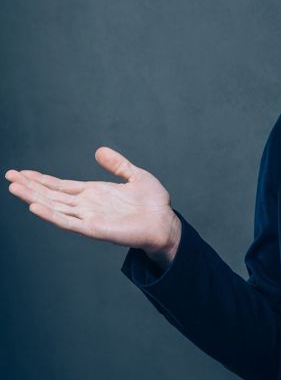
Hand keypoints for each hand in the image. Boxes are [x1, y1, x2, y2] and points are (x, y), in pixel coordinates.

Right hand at [5, 147, 180, 266]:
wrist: (167, 223)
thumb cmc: (154, 204)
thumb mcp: (136, 176)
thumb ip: (118, 164)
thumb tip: (99, 150)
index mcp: (95, 193)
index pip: (61, 186)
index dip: (41, 179)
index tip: (22, 172)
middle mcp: (88, 205)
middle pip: (52, 195)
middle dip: (31, 186)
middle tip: (9, 176)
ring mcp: (89, 217)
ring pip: (55, 207)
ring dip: (34, 197)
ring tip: (14, 187)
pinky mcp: (94, 229)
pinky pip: (68, 222)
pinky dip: (51, 215)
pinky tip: (35, 206)